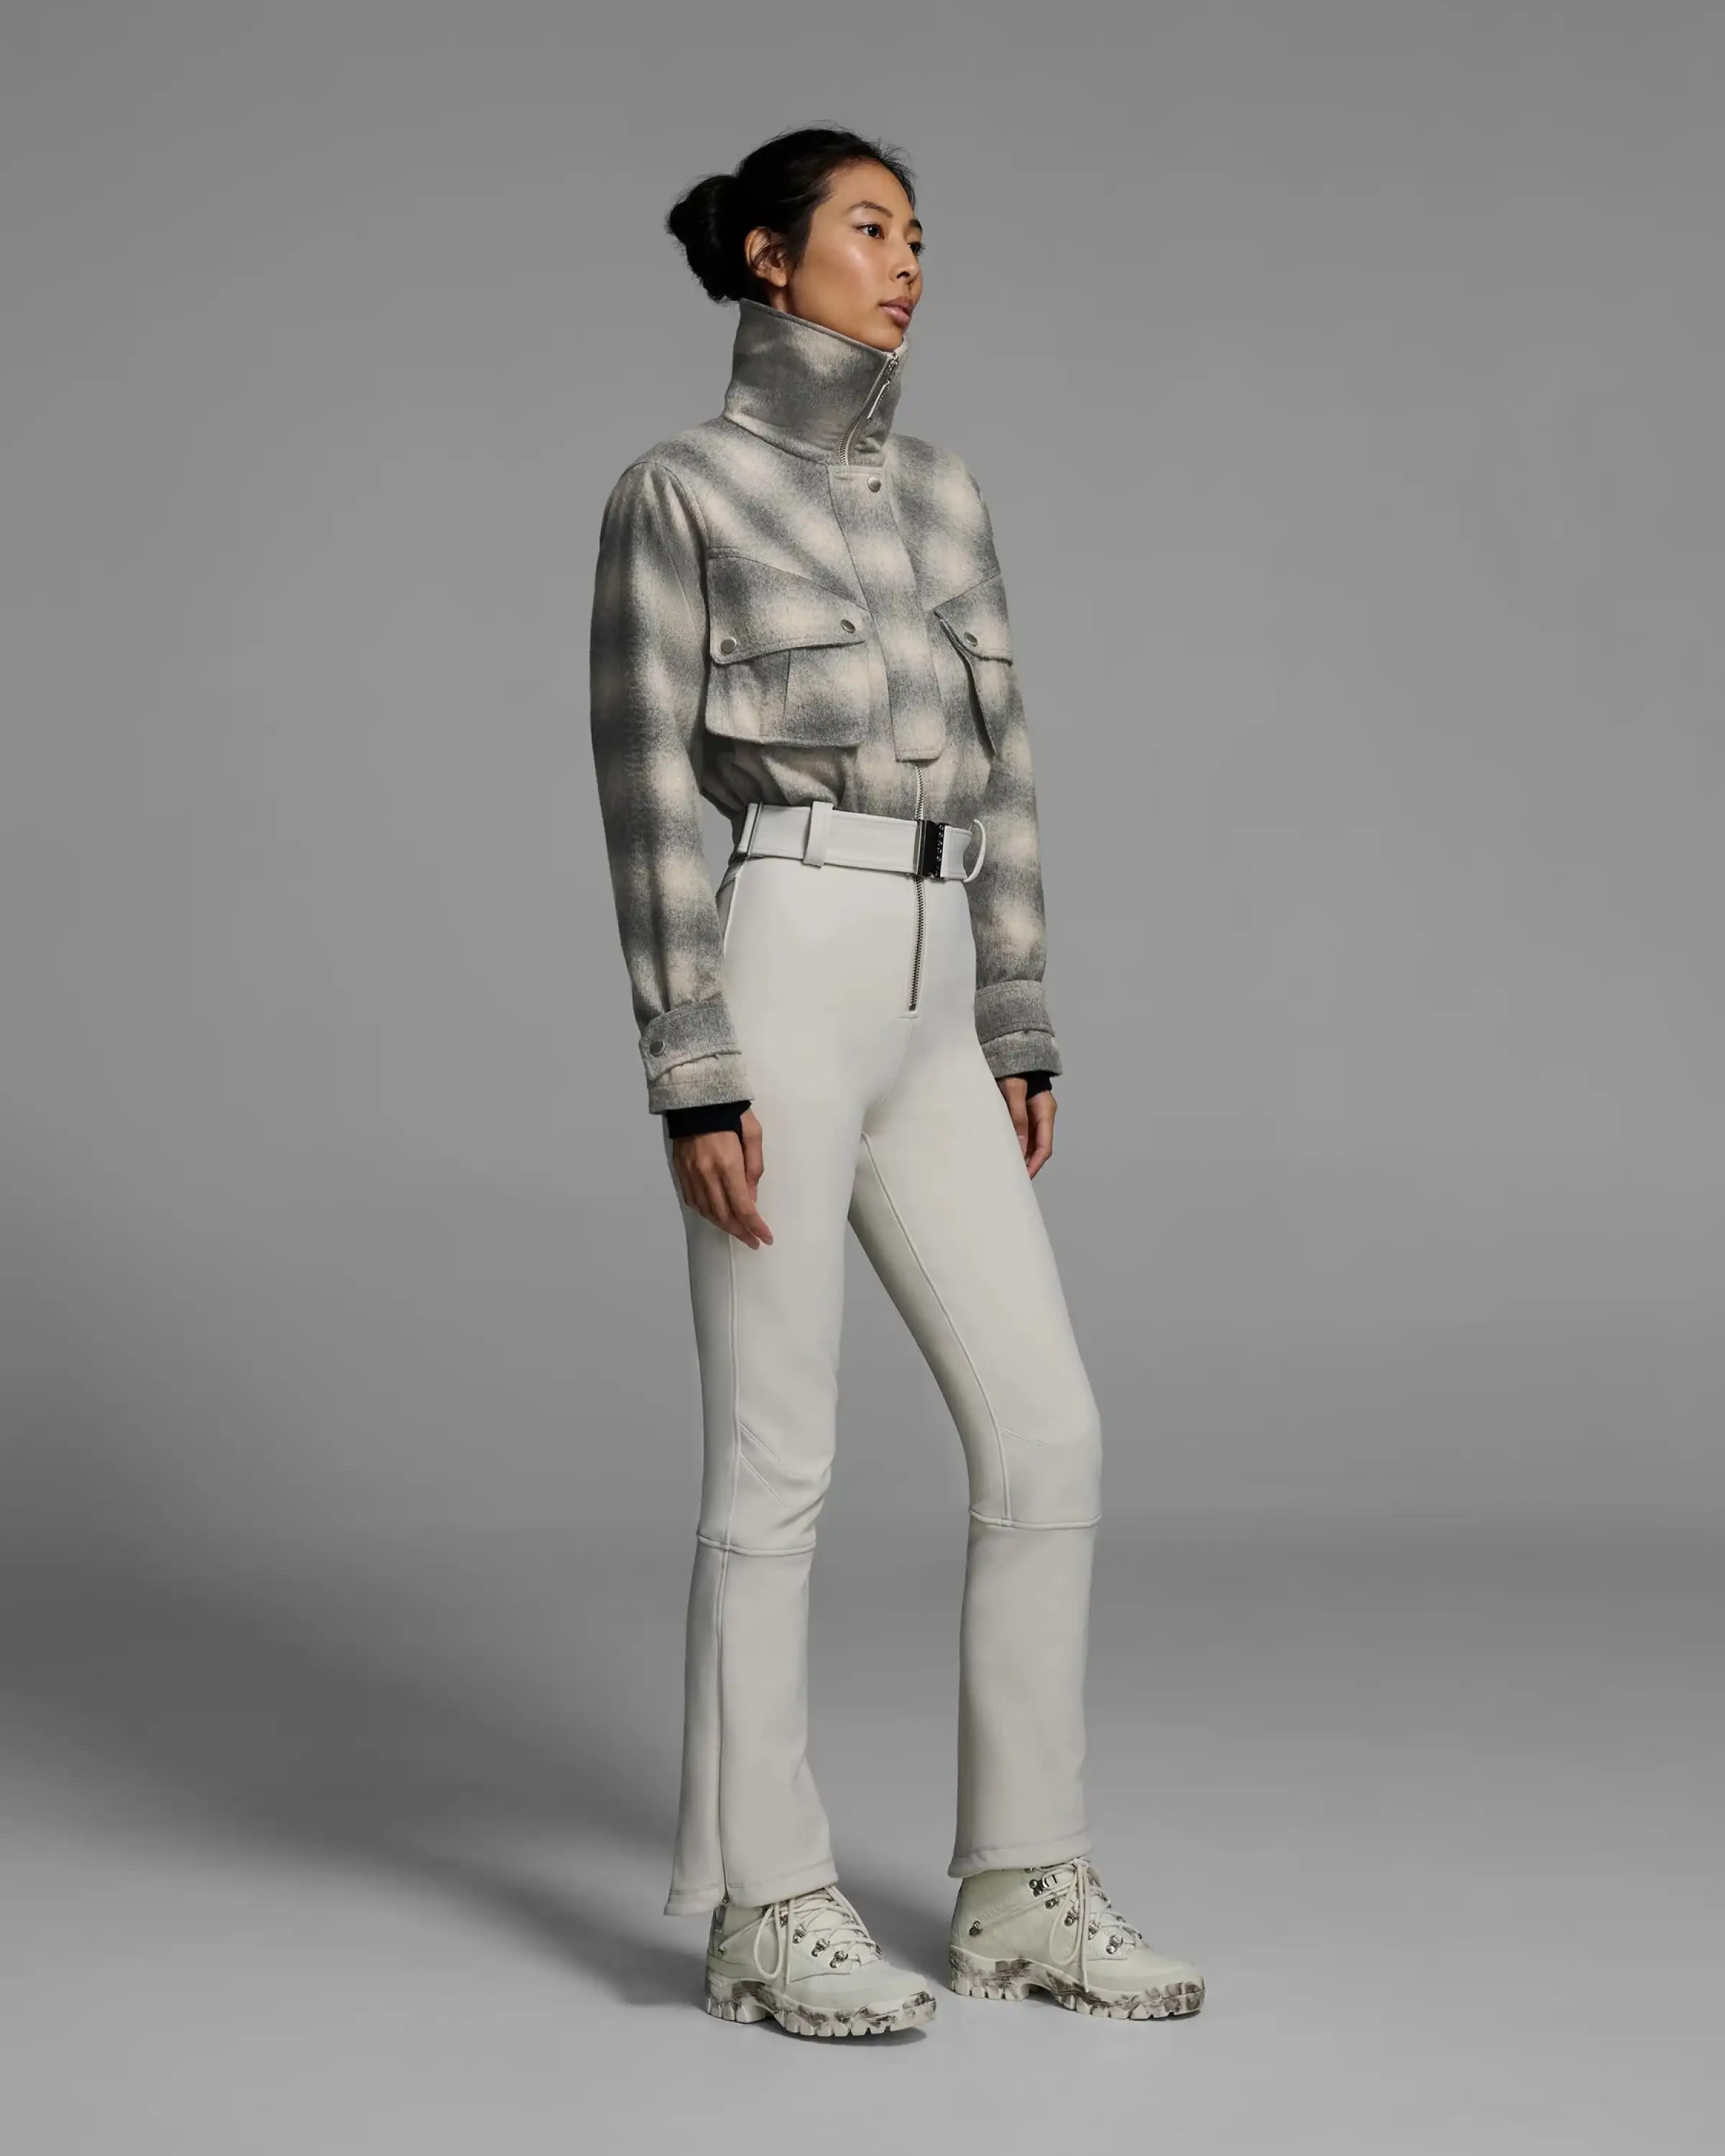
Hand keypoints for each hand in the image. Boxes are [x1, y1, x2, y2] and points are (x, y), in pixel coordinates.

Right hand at [670, 1108, 772, 1246]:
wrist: (695, 1095)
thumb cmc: (729, 1111)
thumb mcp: (753, 1133)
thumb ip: (754, 1166)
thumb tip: (752, 1196)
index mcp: (727, 1164)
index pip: (743, 1206)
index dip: (755, 1226)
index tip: (765, 1238)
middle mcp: (706, 1174)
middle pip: (723, 1215)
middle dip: (741, 1232)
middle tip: (753, 1241)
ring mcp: (690, 1174)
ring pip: (706, 1211)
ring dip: (724, 1225)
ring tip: (738, 1231)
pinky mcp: (680, 1170)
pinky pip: (692, 1201)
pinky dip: (706, 1213)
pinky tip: (716, 1215)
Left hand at [999, 1075, 1054, 1177]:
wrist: (1011, 1051)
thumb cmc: (1014, 1069)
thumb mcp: (1014, 1091)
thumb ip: (1018, 1117)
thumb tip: (1021, 1146)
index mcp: (1046, 1112)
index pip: (1045, 1147)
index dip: (1035, 1164)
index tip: (1024, 1177)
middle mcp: (1043, 1115)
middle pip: (1038, 1148)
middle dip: (1028, 1164)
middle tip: (1012, 1178)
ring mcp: (1034, 1114)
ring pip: (1031, 1142)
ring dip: (1021, 1155)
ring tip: (1007, 1168)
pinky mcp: (1023, 1112)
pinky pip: (1022, 1133)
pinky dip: (1016, 1144)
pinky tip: (1005, 1151)